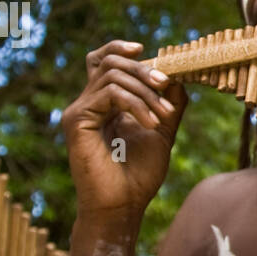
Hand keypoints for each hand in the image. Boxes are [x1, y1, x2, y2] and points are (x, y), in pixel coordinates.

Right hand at [60, 40, 188, 218]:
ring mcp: (79, 111)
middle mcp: (88, 104)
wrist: (123, 207)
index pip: (102, 61)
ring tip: (164, 116)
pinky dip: (136, 104)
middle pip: (110, 62)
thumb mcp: (162, 132)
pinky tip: (151, 123)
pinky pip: (109, 93)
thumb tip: (179, 77)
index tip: (146, 50)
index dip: (120, 48)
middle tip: (167, 85)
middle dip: (144, 70)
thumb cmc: (139, 176)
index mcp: (104, 104)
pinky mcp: (76, 120)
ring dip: (145, 92)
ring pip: (112, 75)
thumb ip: (169, 105)